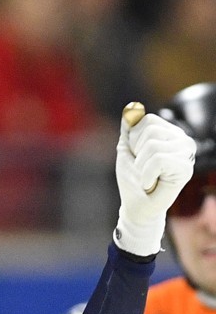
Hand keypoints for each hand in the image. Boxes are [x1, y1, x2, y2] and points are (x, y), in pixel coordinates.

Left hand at [114, 103, 195, 255]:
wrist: (136, 205)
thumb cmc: (132, 179)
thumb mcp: (127, 150)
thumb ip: (129, 129)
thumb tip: (131, 108)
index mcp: (169, 133)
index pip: (147, 120)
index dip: (133, 140)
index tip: (137, 157)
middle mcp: (182, 139)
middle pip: (149, 130)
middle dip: (137, 153)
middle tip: (143, 169)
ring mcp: (186, 153)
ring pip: (152, 145)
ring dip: (141, 166)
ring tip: (147, 177)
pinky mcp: (186, 167)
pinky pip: (158, 159)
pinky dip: (146, 174)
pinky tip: (151, 183)